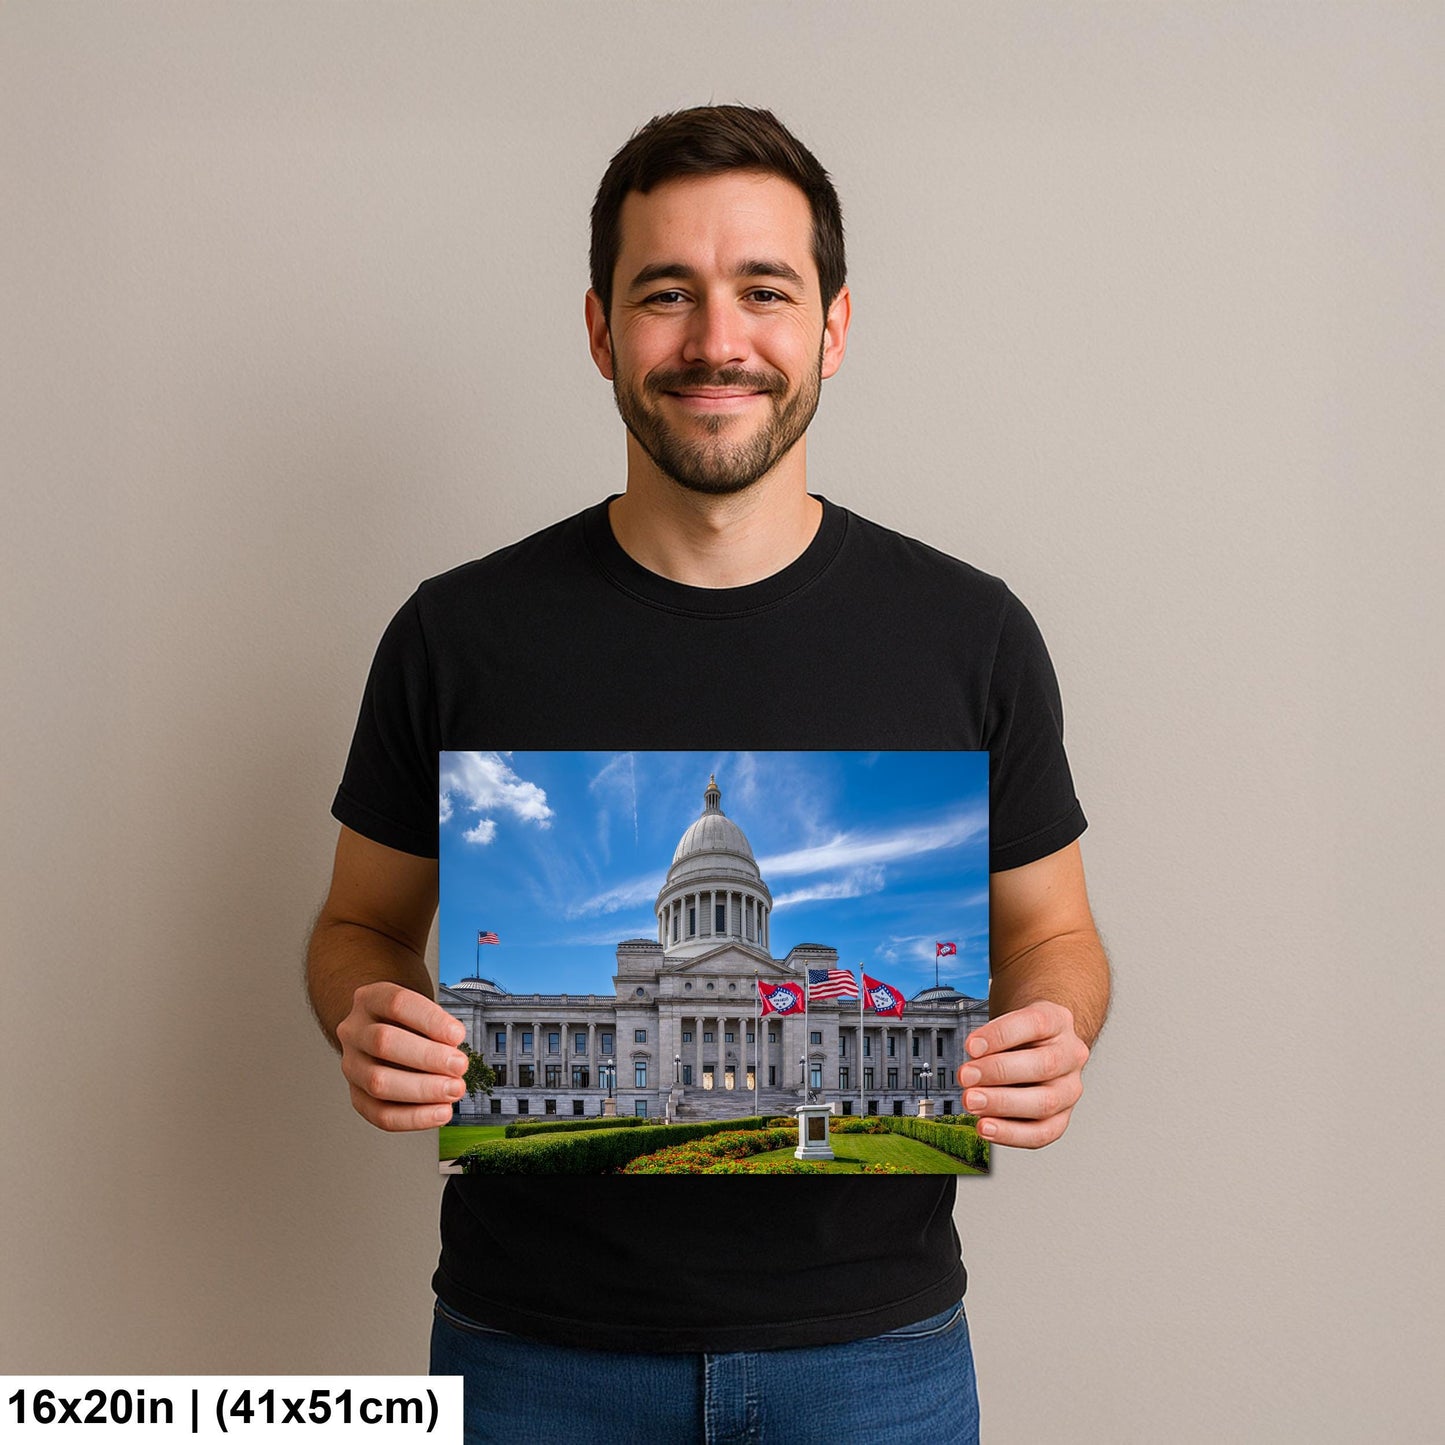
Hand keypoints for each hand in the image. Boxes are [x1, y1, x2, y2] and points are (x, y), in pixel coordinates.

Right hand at [336, 981, 468, 1131]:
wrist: (379, 1030)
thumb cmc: (407, 1020)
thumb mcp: (420, 1008)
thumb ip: (436, 1025)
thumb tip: (453, 1048)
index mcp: (370, 999)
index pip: (397, 1003)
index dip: (430, 1020)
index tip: (458, 1034)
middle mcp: (354, 1031)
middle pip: (383, 1042)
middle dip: (428, 1057)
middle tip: (460, 1066)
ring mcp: (351, 1064)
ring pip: (378, 1081)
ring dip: (423, 1089)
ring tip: (454, 1089)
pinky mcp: (356, 1095)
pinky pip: (380, 1114)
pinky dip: (414, 1117)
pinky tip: (440, 1112)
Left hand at [956, 1001, 1088, 1147]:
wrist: (1042, 1046)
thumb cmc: (1021, 1034)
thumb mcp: (1009, 1021)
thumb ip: (992, 1038)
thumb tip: (973, 1059)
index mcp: (1058, 1021)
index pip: (1034, 1024)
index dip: (1000, 1036)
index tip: (970, 1046)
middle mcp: (1071, 1055)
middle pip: (1043, 1065)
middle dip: (998, 1072)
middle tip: (966, 1077)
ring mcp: (1070, 1088)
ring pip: (1045, 1102)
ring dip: (1002, 1104)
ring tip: (971, 1102)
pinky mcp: (1062, 1117)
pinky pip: (1042, 1132)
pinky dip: (1011, 1134)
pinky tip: (986, 1127)